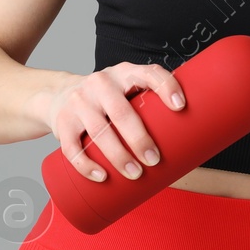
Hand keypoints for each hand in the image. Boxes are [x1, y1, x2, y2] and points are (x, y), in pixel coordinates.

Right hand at [43, 63, 185, 182]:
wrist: (58, 96)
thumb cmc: (106, 100)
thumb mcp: (125, 92)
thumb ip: (149, 108)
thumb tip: (191, 144)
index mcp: (124, 73)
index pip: (148, 73)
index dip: (165, 86)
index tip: (180, 106)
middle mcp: (100, 83)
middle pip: (121, 112)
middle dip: (140, 139)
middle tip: (155, 160)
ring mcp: (79, 102)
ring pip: (99, 132)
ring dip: (118, 156)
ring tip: (135, 174)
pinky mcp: (62, 122)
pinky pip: (73, 147)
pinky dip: (87, 165)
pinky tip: (102, 177)